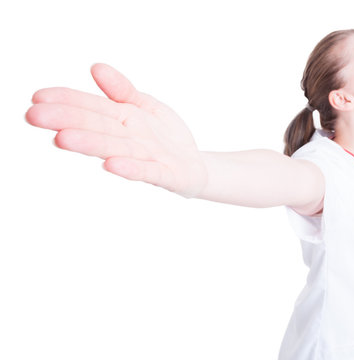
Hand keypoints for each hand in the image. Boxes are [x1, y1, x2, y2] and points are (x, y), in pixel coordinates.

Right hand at [26, 64, 207, 197]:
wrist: (195, 165)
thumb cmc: (165, 136)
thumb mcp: (146, 106)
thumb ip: (122, 90)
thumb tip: (96, 67)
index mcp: (122, 119)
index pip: (91, 107)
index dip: (67, 101)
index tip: (37, 97)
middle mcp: (129, 139)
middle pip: (97, 127)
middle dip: (67, 120)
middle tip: (34, 116)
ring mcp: (146, 158)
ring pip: (115, 148)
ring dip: (91, 143)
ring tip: (63, 138)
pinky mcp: (165, 175)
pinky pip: (147, 171)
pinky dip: (130, 168)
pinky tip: (111, 164)